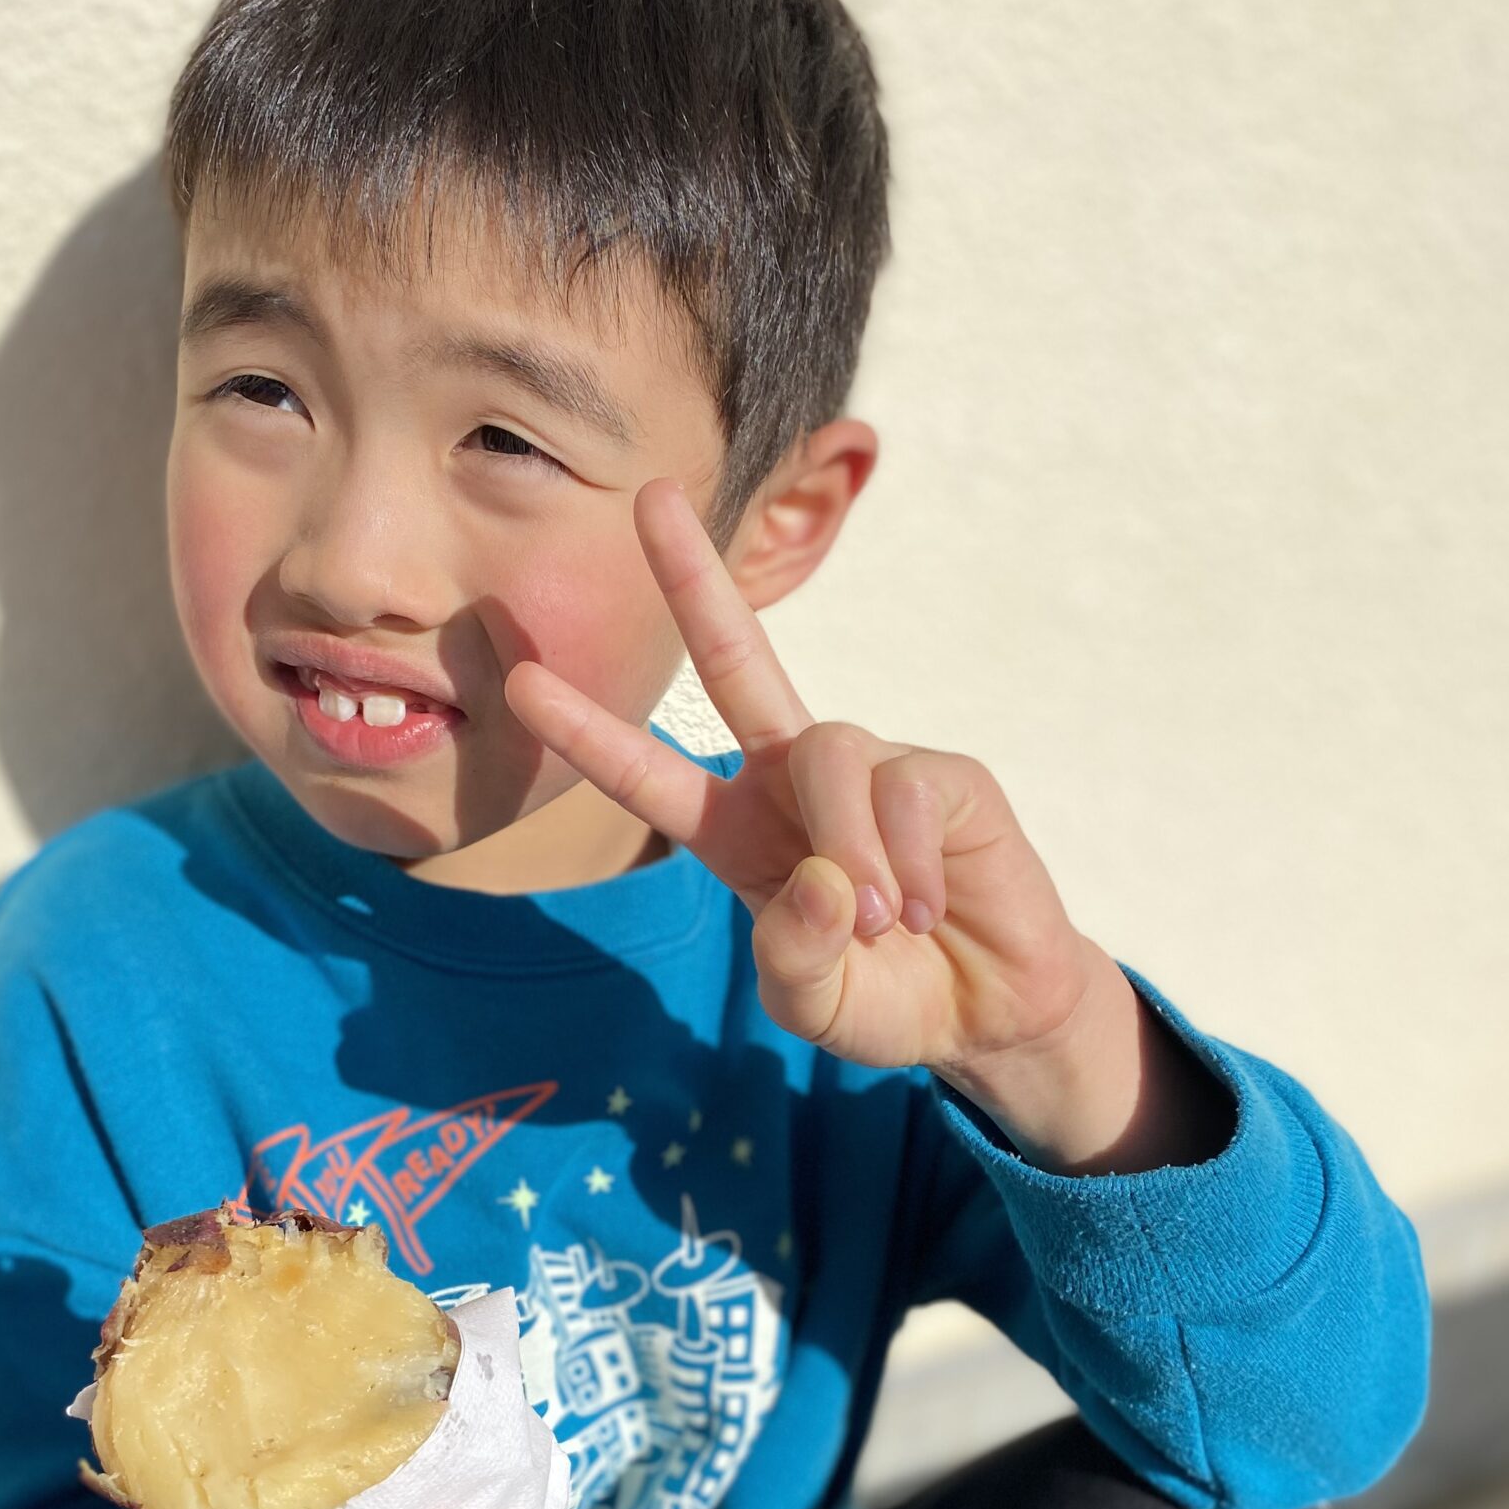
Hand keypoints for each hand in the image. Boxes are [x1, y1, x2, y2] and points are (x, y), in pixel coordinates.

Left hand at [505, 479, 1225, 1170]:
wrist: (985, 1010)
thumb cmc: (883, 994)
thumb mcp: (814, 1002)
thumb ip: (794, 958)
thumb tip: (822, 885)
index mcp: (738, 829)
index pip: (655, 773)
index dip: (592, 733)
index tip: (523, 683)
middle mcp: (794, 780)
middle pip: (737, 658)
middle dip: (694, 578)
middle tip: (647, 498)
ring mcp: (871, 769)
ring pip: (830, 753)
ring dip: (849, 848)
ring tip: (886, 922)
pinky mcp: (944, 778)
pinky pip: (906, 789)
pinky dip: (907, 859)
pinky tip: (927, 906)